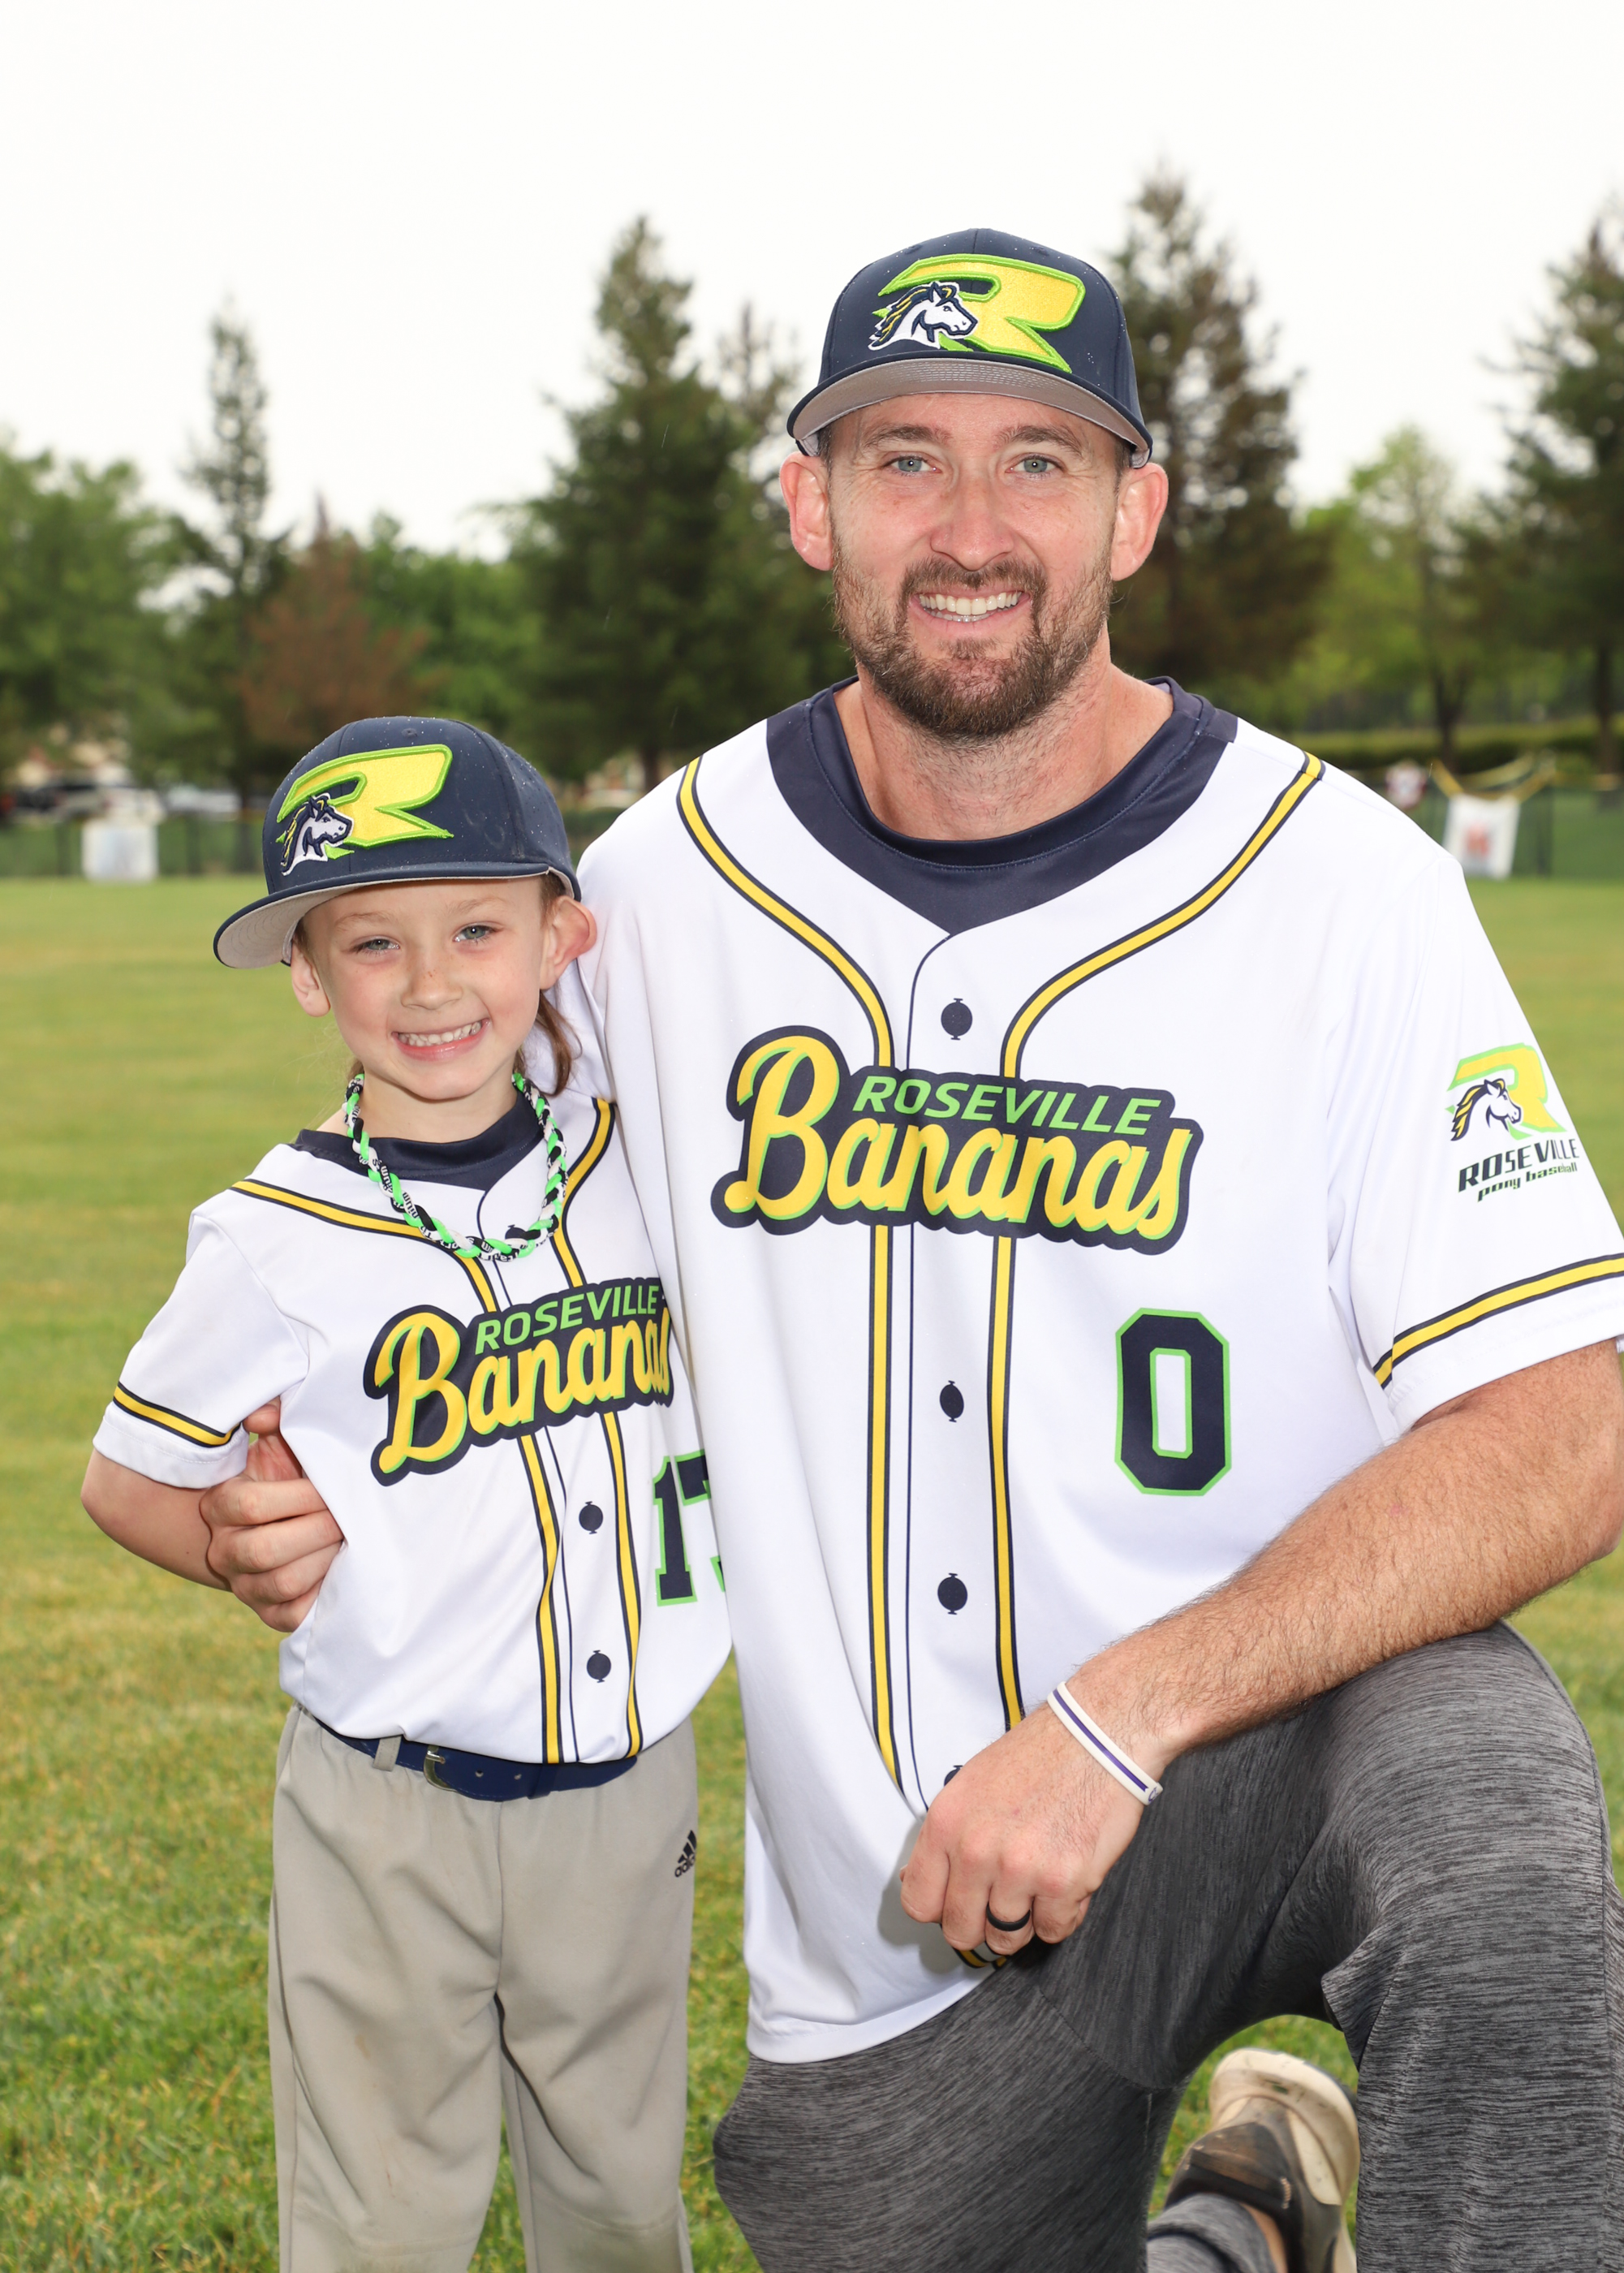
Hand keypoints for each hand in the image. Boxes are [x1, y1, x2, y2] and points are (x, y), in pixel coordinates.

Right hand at [199, 1402, 343, 1633]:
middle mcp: (224, 1549)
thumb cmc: (291, 1474)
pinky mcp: (269, 1613)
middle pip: (263, 1550)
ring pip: (280, 1583)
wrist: (291, 1523)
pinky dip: (321, 1594)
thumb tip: (261, 1418)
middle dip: (315, 1532)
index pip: (251, 1505)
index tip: (329, 1489)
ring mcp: (244, 1585)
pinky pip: (292, 1615)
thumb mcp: (282, 1443)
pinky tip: (340, 1570)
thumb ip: (276, 1419)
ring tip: (346, 1542)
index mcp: (221, 1504)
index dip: (297, 1497)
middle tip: (346, 1518)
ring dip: (322, 1561)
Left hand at [899, 1689, 1158, 1956]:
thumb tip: (918, 1880)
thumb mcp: (969, 1786)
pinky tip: (1065, 1880)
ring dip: (1023, 1920)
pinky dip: (1062, 1914)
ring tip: (1036, 1884)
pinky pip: (1054, 1931)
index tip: (956, 1903)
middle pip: (959, 1930)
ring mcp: (1019, 1869)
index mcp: (946, 1823)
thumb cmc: (1039, 1756)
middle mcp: (975, 1850)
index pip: (918, 1902)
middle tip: (1001, 1898)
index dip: (939, 1909)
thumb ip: (945, 1838)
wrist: (1097, 1735)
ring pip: (1006, 1937)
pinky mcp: (1062, 1882)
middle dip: (980, 1922)